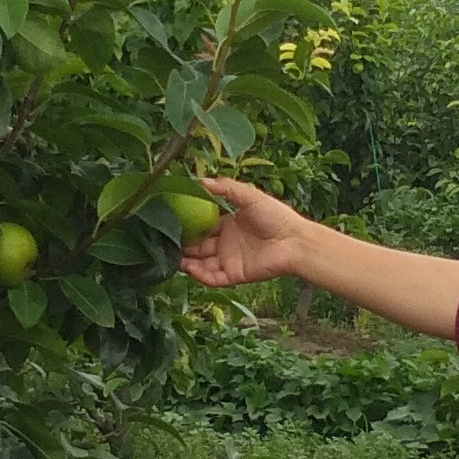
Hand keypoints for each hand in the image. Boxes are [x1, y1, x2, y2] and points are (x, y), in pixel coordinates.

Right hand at [179, 177, 313, 288]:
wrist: (295, 241)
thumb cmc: (276, 216)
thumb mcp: (250, 196)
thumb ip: (226, 187)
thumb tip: (200, 180)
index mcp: (229, 225)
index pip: (202, 227)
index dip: (187, 227)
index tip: (171, 223)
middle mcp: (226, 244)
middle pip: (198, 247)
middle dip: (182, 246)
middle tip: (164, 242)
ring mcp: (229, 261)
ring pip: (201, 264)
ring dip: (186, 262)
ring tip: (170, 256)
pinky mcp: (234, 275)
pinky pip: (212, 278)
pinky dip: (199, 275)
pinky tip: (188, 267)